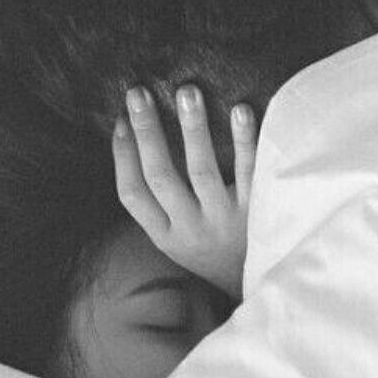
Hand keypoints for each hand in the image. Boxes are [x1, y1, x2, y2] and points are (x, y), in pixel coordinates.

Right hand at [112, 85, 256, 301]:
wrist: (258, 286)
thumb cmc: (210, 250)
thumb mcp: (174, 238)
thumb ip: (158, 203)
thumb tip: (137, 141)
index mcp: (164, 235)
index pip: (131, 193)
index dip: (122, 155)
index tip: (119, 119)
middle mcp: (190, 228)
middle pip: (161, 176)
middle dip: (148, 132)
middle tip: (139, 93)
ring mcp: (224, 221)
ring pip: (201, 171)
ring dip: (192, 129)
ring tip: (186, 91)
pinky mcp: (257, 213)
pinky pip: (250, 172)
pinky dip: (244, 141)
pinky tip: (240, 110)